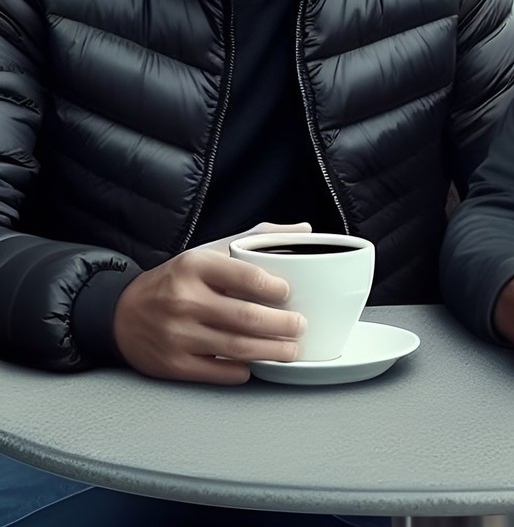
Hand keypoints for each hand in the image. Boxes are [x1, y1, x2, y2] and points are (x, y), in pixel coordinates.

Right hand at [114, 223, 312, 383]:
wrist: (121, 313)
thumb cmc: (176, 280)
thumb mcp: (208, 251)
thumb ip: (256, 239)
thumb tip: (304, 230)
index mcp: (195, 265)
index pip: (246, 275)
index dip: (274, 287)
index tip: (288, 293)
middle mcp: (184, 299)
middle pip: (247, 317)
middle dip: (282, 325)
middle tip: (300, 326)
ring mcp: (177, 334)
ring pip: (237, 347)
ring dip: (271, 351)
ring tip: (291, 350)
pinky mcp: (173, 364)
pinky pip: (218, 371)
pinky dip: (243, 370)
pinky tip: (256, 364)